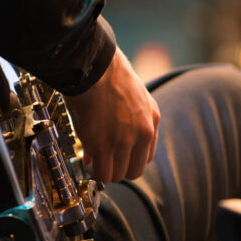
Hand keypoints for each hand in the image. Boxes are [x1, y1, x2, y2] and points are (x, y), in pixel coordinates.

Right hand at [64, 47, 159, 181]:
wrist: (93, 65)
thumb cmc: (105, 73)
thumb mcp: (130, 96)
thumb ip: (126, 120)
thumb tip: (112, 139)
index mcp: (152, 118)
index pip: (146, 155)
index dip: (128, 158)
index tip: (117, 155)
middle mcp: (143, 132)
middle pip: (135, 170)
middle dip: (118, 168)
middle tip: (104, 161)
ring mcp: (124, 141)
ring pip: (118, 174)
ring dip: (104, 170)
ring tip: (93, 161)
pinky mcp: (104, 146)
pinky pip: (102, 173)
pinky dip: (94, 172)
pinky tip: (88, 163)